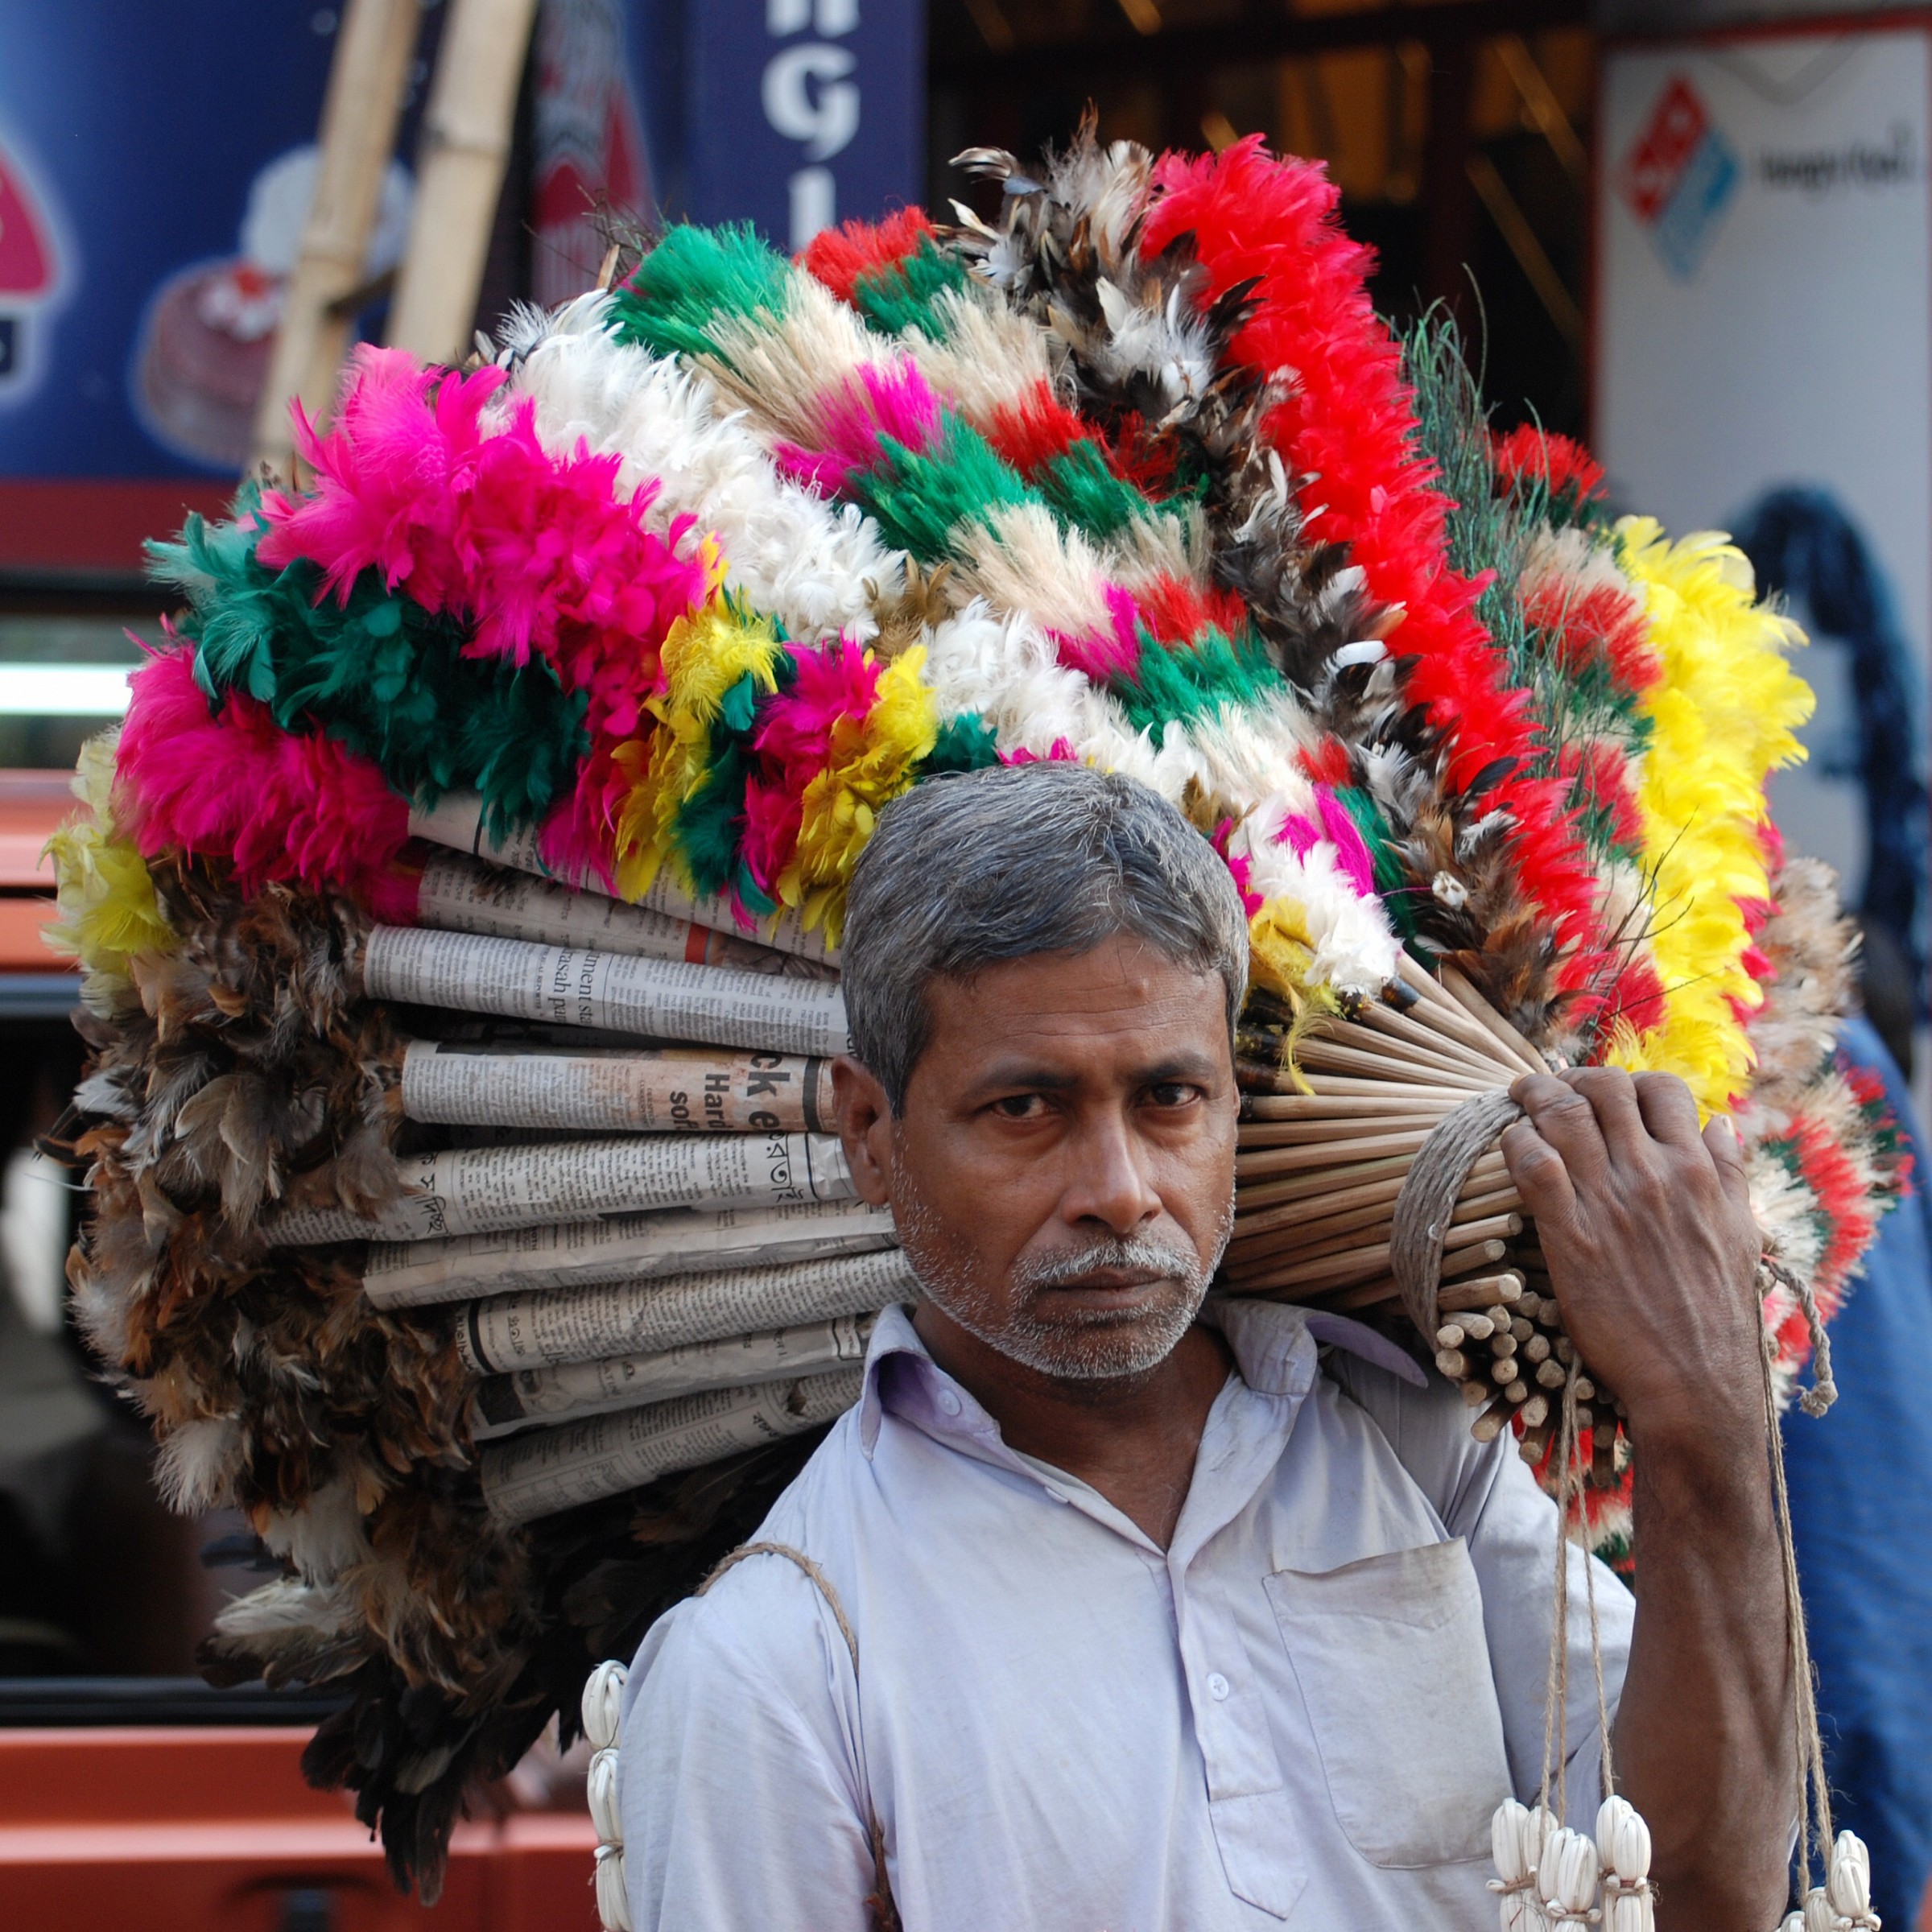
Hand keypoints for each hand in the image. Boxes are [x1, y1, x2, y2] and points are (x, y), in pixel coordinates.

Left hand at [1500, 1068, 1762, 1447]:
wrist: (1695, 1381)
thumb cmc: (1719, 1313)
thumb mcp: (1739, 1234)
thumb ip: (1729, 1173)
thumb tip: (1719, 1123)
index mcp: (1698, 1172)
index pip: (1662, 1090)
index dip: (1626, 1080)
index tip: (1603, 1090)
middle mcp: (1654, 1176)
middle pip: (1604, 1090)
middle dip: (1571, 1078)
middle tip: (1550, 1086)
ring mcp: (1611, 1203)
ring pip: (1564, 1115)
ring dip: (1536, 1096)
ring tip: (1520, 1097)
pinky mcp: (1571, 1236)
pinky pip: (1534, 1165)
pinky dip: (1516, 1141)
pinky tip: (1510, 1143)